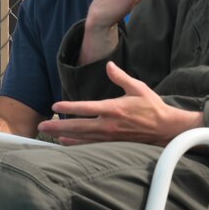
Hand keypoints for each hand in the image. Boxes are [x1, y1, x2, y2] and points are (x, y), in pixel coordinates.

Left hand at [43, 63, 203, 146]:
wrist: (167, 128)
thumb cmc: (152, 107)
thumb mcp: (138, 88)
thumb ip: (120, 77)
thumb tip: (108, 65)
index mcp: (114, 108)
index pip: (87, 108)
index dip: (69, 107)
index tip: (55, 107)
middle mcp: (110, 124)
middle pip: (79, 126)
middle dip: (58, 126)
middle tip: (41, 126)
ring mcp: (111, 136)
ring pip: (82, 137)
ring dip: (64, 135)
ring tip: (48, 134)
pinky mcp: (113, 144)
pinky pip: (91, 145)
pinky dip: (76, 144)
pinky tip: (65, 142)